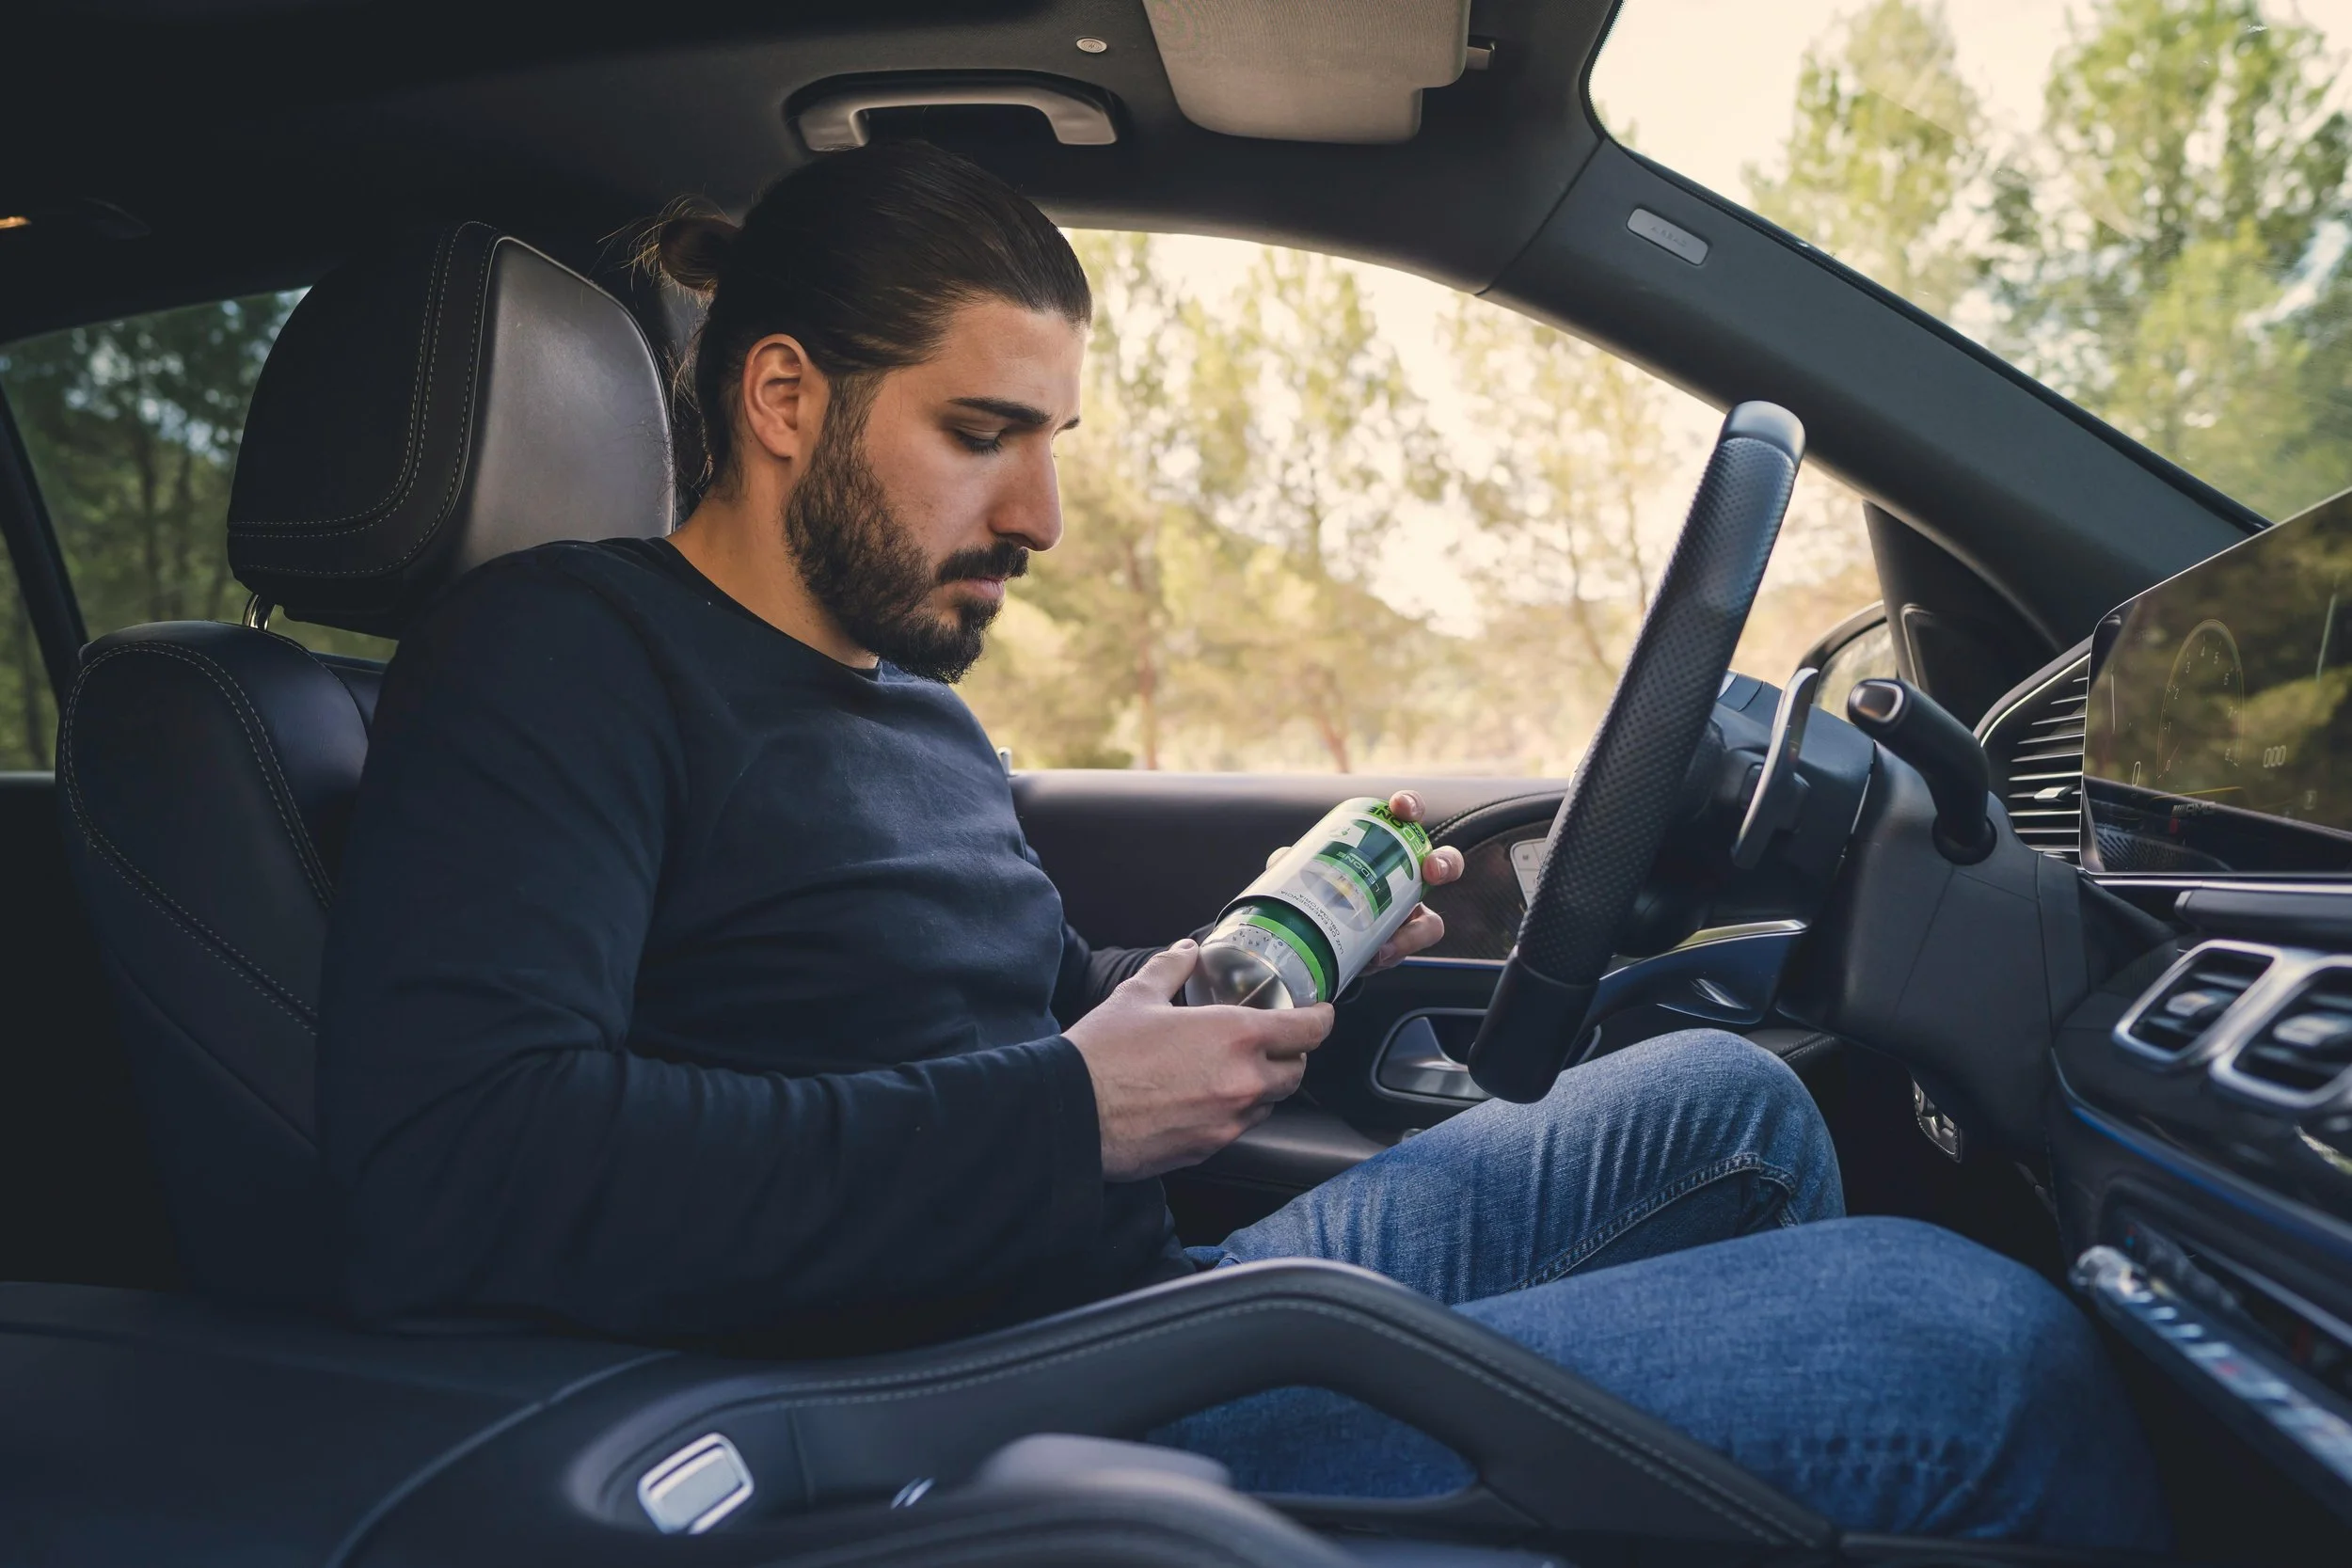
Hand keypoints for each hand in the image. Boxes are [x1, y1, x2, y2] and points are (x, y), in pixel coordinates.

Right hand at [1065, 941, 1334, 1180]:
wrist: (1071, 1112)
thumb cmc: (1102, 1055)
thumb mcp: (1138, 996)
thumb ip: (1171, 968)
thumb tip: (1186, 951)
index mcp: (1235, 1035)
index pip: (1308, 1030)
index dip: (1320, 1018)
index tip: (1318, 1012)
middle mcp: (1244, 1081)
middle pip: (1297, 1071)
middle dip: (1291, 1055)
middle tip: (1274, 1042)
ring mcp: (1229, 1121)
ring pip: (1270, 1104)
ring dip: (1263, 1087)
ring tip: (1236, 1070)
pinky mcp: (1209, 1149)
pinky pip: (1238, 1128)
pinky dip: (1233, 1112)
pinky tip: (1206, 1098)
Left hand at [1259, 791, 1463, 974]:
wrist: (1319, 940)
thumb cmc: (1320, 893)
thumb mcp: (1301, 875)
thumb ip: (1290, 863)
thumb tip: (1283, 858)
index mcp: (1387, 849)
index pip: (1407, 819)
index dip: (1411, 806)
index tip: (1401, 807)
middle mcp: (1407, 881)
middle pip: (1444, 865)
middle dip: (1444, 863)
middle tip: (1430, 870)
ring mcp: (1408, 918)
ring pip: (1432, 924)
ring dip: (1416, 933)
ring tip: (1387, 945)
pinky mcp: (1400, 948)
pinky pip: (1406, 953)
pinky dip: (1390, 954)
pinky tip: (1371, 957)